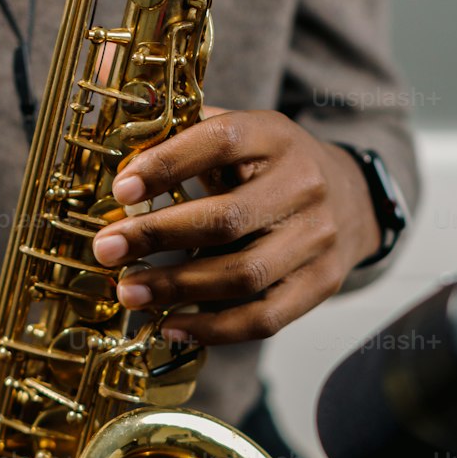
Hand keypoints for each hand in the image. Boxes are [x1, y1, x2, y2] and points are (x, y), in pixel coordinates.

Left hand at [92, 109, 381, 344]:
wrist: (350, 198)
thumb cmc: (268, 168)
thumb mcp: (239, 135)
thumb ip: (183, 131)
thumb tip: (114, 129)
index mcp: (276, 136)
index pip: (221, 142)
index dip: (167, 165)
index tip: (121, 191)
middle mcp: (304, 185)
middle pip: (226, 219)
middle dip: (157, 237)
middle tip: (106, 249)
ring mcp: (317, 239)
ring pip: (242, 275)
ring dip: (177, 289)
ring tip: (129, 292)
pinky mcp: (322, 283)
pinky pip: (263, 318)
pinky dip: (212, 328)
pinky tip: (171, 325)